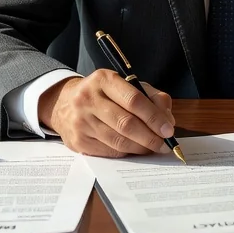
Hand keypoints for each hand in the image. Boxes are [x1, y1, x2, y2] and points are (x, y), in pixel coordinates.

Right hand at [38, 70, 175, 157]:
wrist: (64, 103)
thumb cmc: (103, 94)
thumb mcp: (126, 85)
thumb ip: (151, 97)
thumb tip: (167, 120)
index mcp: (103, 79)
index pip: (134, 100)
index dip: (154, 117)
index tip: (168, 129)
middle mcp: (88, 98)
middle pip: (126, 123)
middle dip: (150, 136)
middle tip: (164, 144)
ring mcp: (80, 121)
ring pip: (118, 141)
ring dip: (140, 148)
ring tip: (153, 148)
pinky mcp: (78, 141)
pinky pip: (109, 151)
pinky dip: (127, 153)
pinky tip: (135, 149)